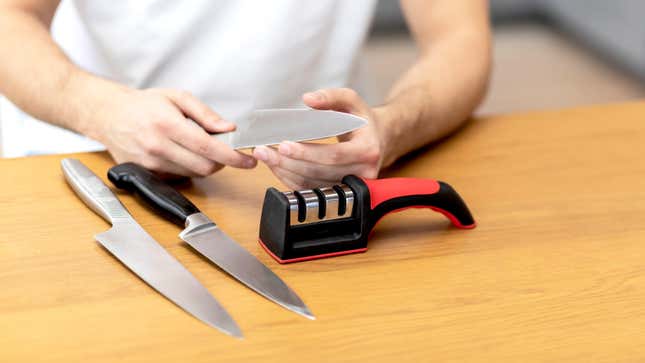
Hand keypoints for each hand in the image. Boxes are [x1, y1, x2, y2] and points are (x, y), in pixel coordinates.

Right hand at [91, 88, 256, 176]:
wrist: (109, 115)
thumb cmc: (144, 104)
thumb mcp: (177, 97)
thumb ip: (206, 114)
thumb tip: (228, 128)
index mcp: (167, 124)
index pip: (208, 147)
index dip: (233, 156)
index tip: (248, 159)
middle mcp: (157, 146)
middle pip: (204, 167)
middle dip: (223, 162)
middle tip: (228, 151)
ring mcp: (150, 163)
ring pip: (193, 174)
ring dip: (206, 165)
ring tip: (202, 148)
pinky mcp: (146, 173)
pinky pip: (179, 176)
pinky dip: (189, 168)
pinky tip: (183, 153)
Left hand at [253, 88, 385, 188]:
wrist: (377, 141)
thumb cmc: (362, 121)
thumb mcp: (353, 102)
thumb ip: (332, 96)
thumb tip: (308, 99)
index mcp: (368, 150)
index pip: (333, 155)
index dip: (307, 152)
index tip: (283, 145)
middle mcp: (362, 173)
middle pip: (318, 171)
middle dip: (287, 162)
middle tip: (263, 151)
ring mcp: (350, 187)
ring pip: (311, 183)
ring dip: (285, 171)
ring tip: (265, 156)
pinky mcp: (339, 193)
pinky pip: (310, 189)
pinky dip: (290, 179)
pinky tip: (276, 166)